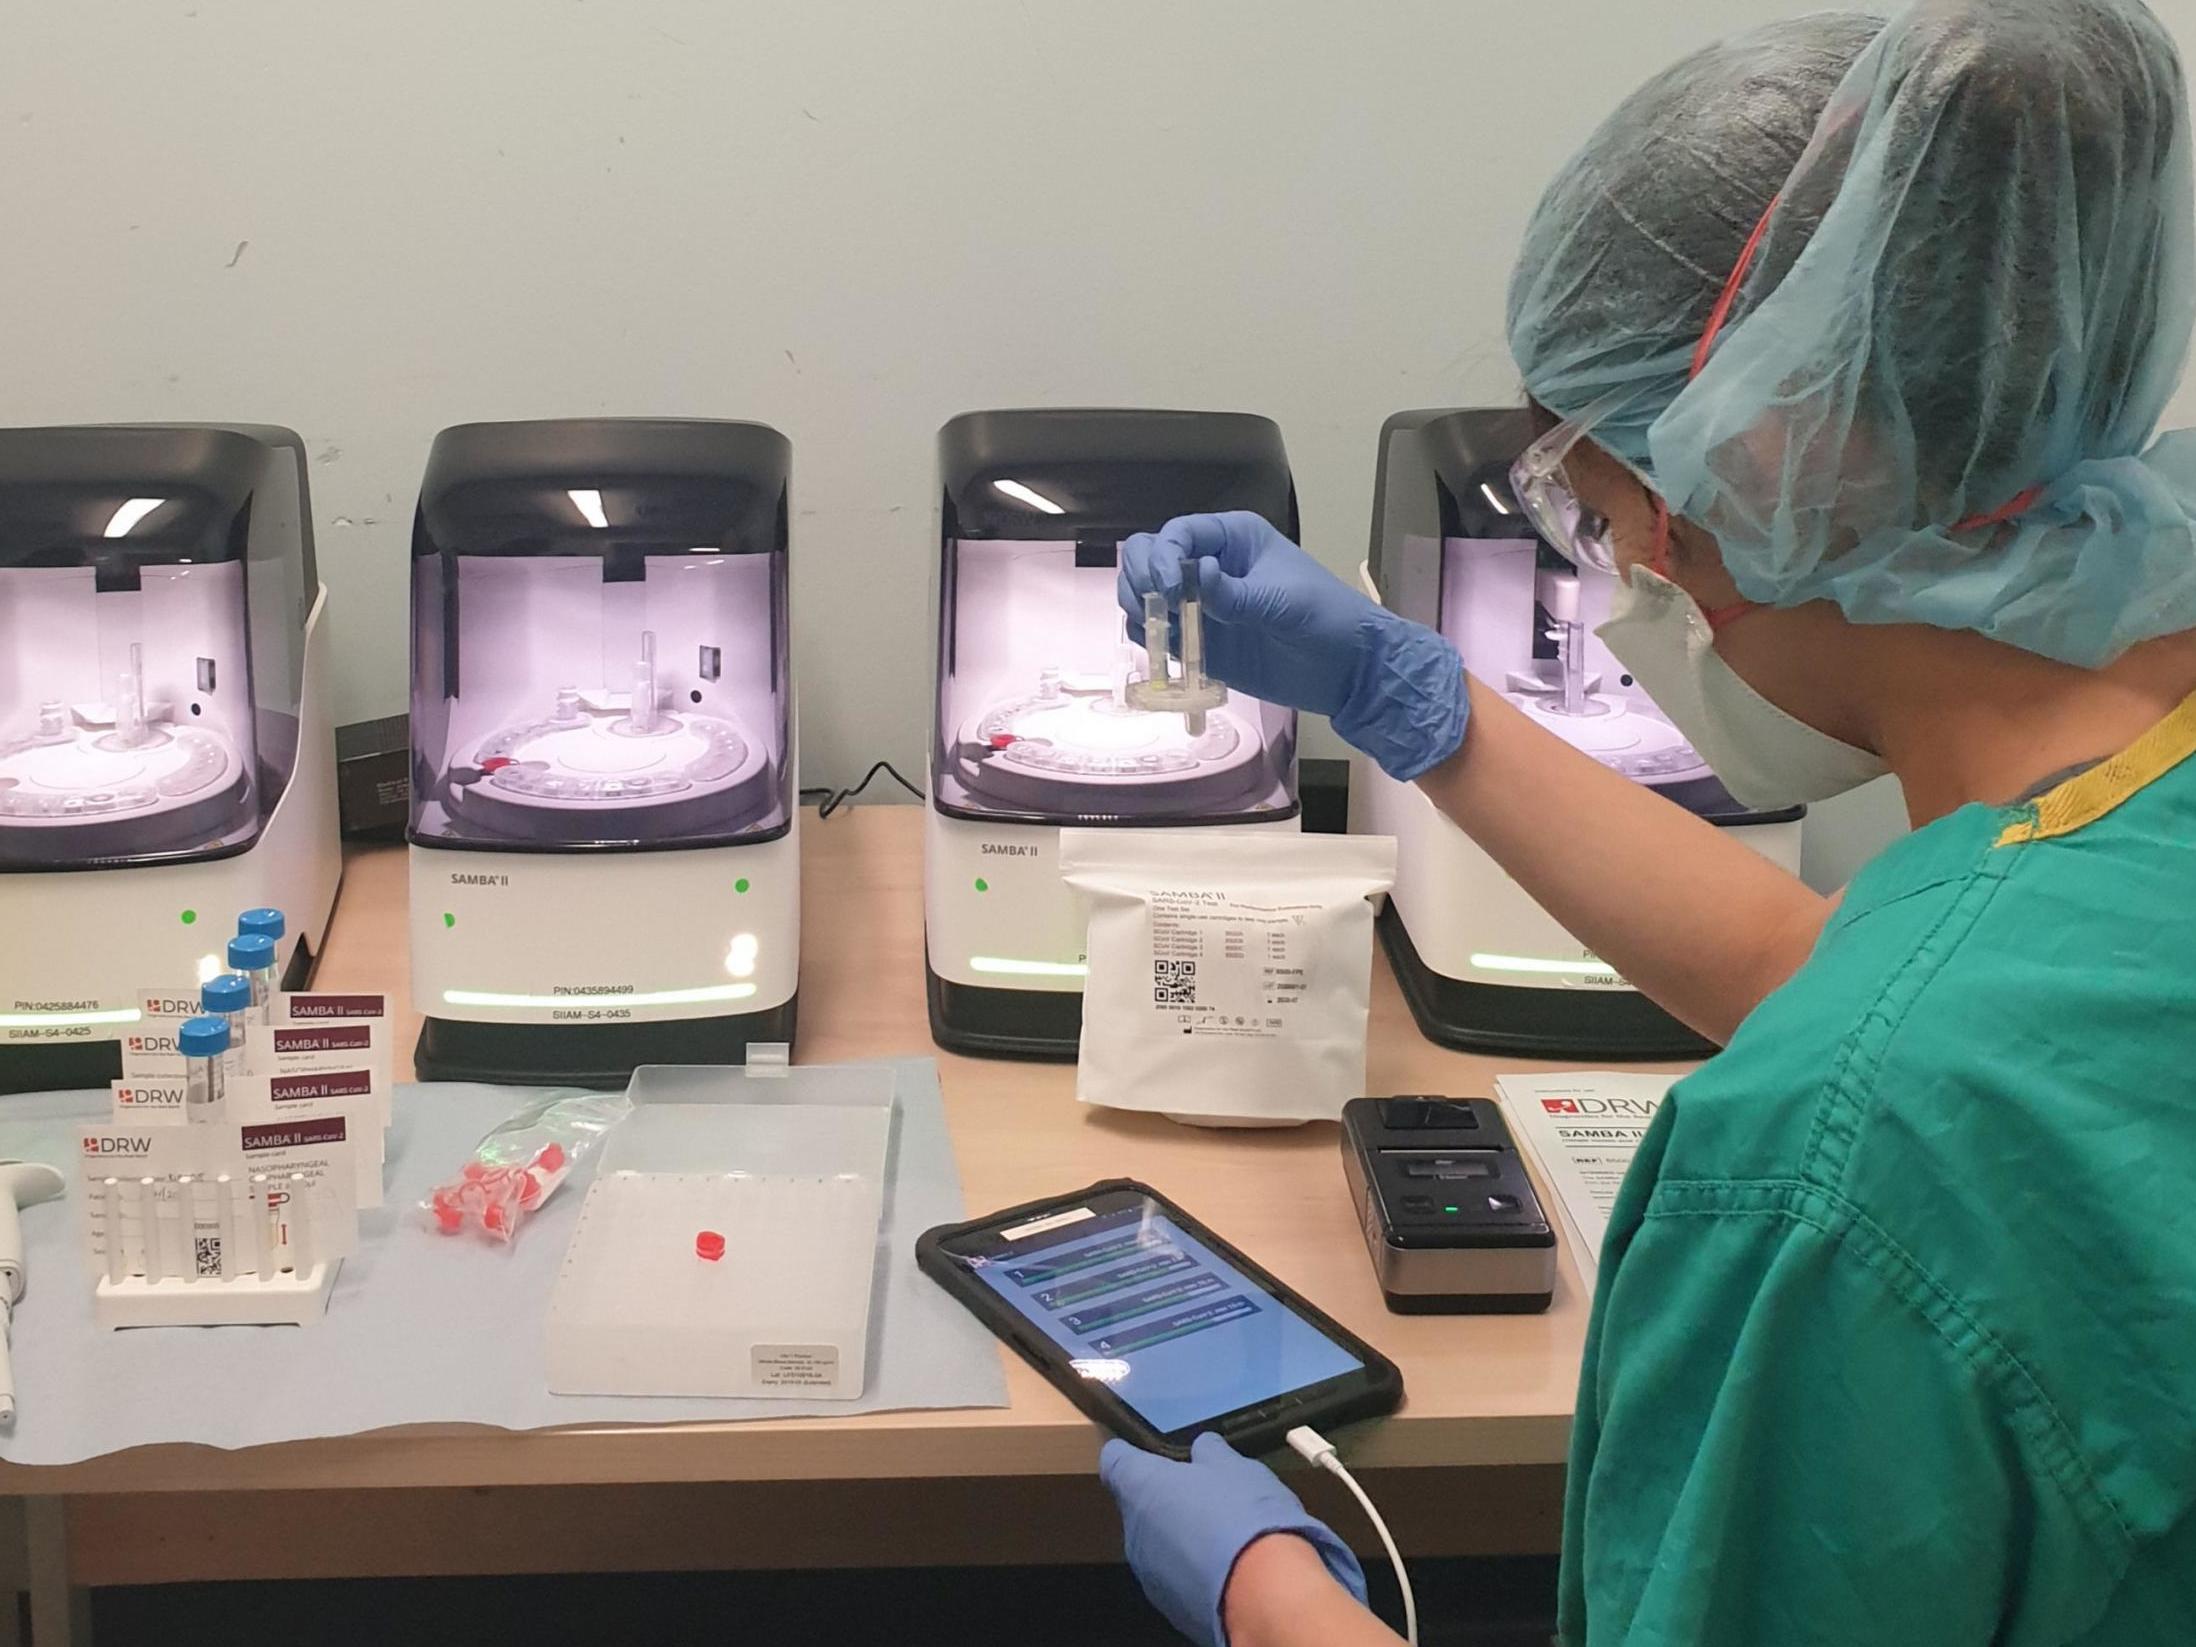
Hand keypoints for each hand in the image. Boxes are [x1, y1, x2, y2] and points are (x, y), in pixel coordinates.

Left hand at [1100, 1433, 1366, 1646]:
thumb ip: (1211, 1454)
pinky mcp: (1169, 1605)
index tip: (1148, 1453)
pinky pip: (1176, 1578)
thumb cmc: (1243, 1519)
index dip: (1131, 1454)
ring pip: (1158, 1545)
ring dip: (1182, 1538)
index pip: (1114, 1459)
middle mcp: (1134, 1531)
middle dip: (1168, 1500)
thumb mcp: (1236, 1468)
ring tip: (1224, 1535)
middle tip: (1205, 1496)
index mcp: (1141, 1487)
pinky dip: (1195, 1570)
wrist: (1263, 1592)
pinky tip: (1229, 1568)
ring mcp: (1149, 1573)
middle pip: (1140, 1506)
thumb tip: (1203, 1448)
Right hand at [1117, 511, 1469, 781]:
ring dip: (1140, 611)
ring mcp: (1200, 605)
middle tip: (1153, 612)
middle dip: (1140, 580)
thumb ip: (1233, 592)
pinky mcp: (1199, 642)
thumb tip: (1194, 573)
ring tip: (1159, 634)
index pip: (1176, 535)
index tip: (1169, 590)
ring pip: (1145, 595)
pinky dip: (1150, 641)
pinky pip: (1158, 635)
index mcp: (1231, 539)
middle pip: (1148, 558)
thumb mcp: (1281, 601)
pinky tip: (1166, 653)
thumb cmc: (1325, 618)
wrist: (1347, 670)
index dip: (1162, 557)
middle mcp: (1208, 565)